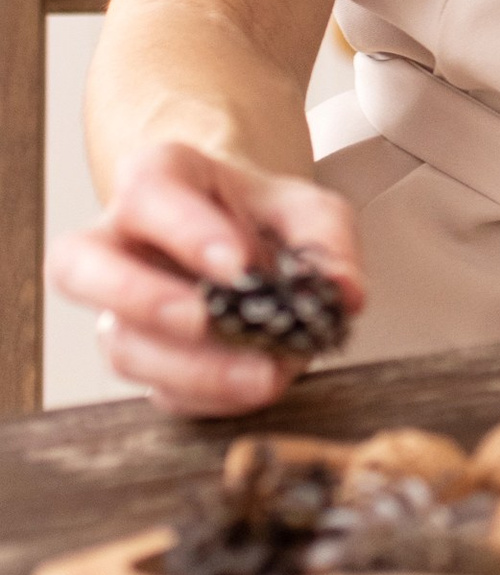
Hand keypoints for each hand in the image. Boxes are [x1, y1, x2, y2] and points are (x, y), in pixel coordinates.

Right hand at [46, 141, 365, 416]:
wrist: (248, 239)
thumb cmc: (263, 216)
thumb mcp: (308, 206)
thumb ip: (329, 239)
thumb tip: (343, 292)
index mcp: (158, 180)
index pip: (147, 191)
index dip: (185, 230)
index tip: (239, 264)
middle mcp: (117, 242)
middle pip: (81, 267)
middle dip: (145, 299)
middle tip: (209, 319)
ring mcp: (118, 306)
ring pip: (120, 342)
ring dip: (190, 367)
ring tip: (261, 374)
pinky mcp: (140, 358)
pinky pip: (155, 387)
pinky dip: (208, 394)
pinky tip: (251, 387)